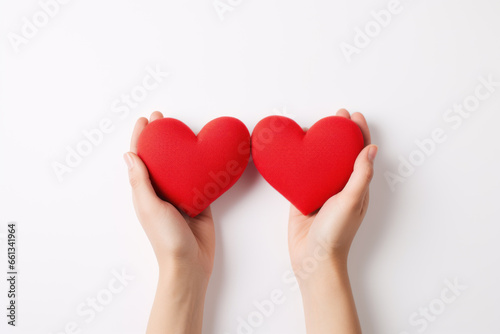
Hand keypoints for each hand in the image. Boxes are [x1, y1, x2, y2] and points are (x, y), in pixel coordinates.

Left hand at [124, 111, 214, 333]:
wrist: (190, 263)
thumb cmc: (166, 237)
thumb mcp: (149, 207)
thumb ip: (140, 181)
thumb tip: (129, 154)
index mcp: (146, 192)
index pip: (141, 159)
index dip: (142, 138)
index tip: (147, 119)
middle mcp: (162, 191)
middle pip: (161, 158)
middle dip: (161, 137)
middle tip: (165, 118)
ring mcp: (182, 196)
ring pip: (180, 166)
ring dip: (181, 148)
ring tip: (185, 129)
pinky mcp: (200, 202)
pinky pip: (201, 179)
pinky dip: (201, 165)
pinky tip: (204, 153)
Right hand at [288, 109, 376, 333]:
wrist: (312, 259)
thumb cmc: (336, 234)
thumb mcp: (351, 202)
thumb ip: (360, 175)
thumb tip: (371, 149)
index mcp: (356, 187)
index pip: (360, 154)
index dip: (358, 133)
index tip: (353, 116)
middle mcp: (339, 187)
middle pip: (340, 153)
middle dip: (339, 133)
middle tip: (335, 116)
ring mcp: (320, 192)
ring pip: (320, 162)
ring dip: (319, 144)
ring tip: (313, 127)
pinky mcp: (302, 197)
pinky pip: (301, 175)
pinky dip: (299, 161)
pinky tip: (294, 150)